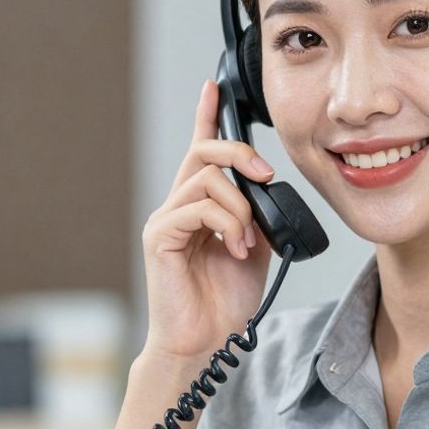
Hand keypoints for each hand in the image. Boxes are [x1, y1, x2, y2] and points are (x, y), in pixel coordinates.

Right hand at [139, 79, 275, 361]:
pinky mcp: (161, 237)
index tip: (213, 86)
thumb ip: (257, 214)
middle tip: (265, 176)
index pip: (200, 150)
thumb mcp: (255, 247)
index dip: (206, 116)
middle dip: (239, 153)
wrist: (206, 341)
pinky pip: (198, 208)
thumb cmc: (224, 300)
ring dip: (240, 209)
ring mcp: (166, 220)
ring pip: (208, 180)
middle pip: (204, 152)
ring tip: (246, 242)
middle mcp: (178, 206)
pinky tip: (235, 249)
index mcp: (200, 205)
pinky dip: (228, 224)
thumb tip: (267, 190)